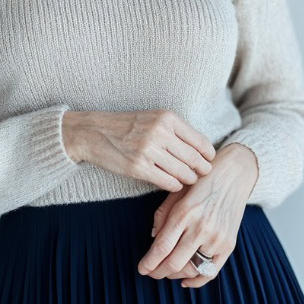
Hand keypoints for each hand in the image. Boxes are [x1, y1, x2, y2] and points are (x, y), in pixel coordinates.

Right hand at [62, 109, 215, 191]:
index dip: (208, 154)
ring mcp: (148, 151)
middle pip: (193, 158)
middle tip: (204, 174)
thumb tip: (201, 150)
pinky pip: (167, 182)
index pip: (199, 140)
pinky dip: (175, 185)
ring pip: (182, 172)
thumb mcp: (153, 118)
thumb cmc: (126, 126)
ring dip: (189, 179)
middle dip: (202, 169)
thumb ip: (175, 130)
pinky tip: (174, 183)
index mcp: (166, 118)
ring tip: (189, 179)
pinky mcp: (138, 168)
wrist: (94, 132)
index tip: (210, 160)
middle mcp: (159, 132)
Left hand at [137, 143, 258, 287]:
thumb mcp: (177, 190)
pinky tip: (185, 280)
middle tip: (151, 272)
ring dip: (175, 275)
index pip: (162, 247)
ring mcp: (217, 238)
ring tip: (166, 271)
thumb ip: (163, 214)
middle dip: (158, 272)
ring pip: (192, 269)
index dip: (149, 262)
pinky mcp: (229, 245)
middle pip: (174, 262)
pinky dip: (197, 281)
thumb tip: (154, 238)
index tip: (142, 268)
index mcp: (185, 212)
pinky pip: (211, 272)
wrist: (234, 174)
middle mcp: (201, 227)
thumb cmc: (201, 180)